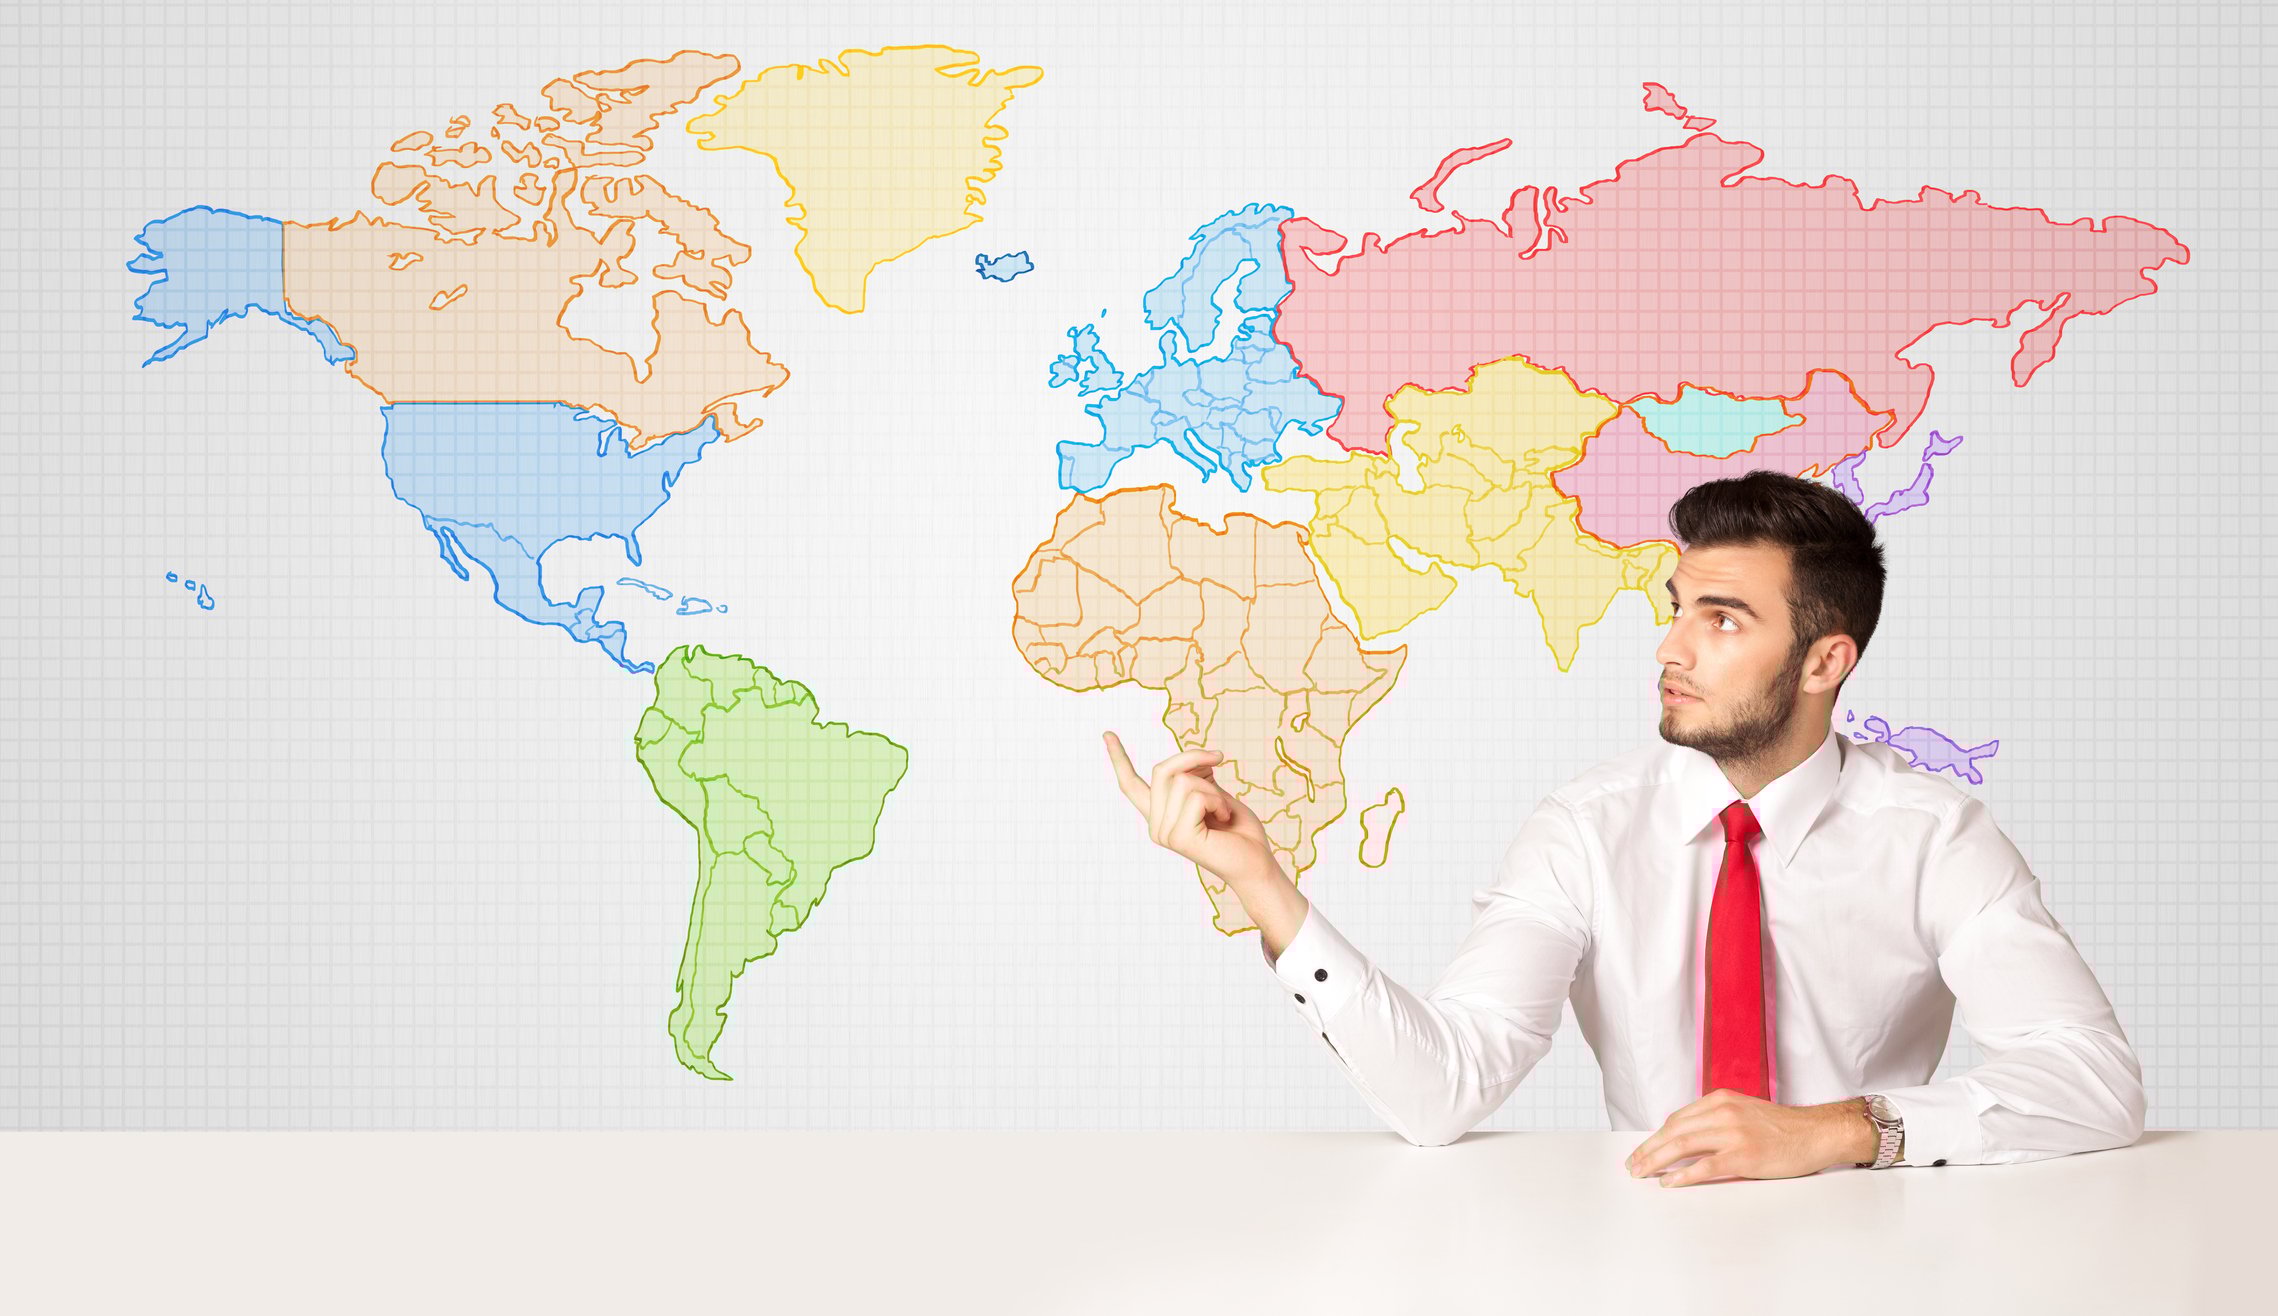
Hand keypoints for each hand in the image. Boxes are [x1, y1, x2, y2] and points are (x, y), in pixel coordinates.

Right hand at [1103, 730, 1274, 885]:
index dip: (1118, 758)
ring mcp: (1164, 833)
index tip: (1107, 733)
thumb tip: (1189, 760)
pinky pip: (1197, 796)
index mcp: (1160, 815)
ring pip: (1183, 781)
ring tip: (1222, 810)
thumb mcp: (1213, 793)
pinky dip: (1218, 801)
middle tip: (1219, 757)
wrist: (1256, 863)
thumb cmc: (1239, 830)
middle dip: (1193, 757)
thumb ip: (1194, 778)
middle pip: (1162, 770)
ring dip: (1212, 788)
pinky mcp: (1179, 837)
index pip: (1130, 785)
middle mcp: (1156, 825)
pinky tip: (1224, 818)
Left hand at [1623, 1089, 1864, 1186]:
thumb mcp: (1744, 1112)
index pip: (1678, 1118)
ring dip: (1657, 1160)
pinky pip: (1705, 1166)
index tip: (1642, 1150)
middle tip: (1632, 1165)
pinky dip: (1683, 1175)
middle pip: (1674, 1131)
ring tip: (1642, 1173)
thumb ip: (1717, 1120)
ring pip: (1683, 1145)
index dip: (1656, 1136)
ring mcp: (1733, 1133)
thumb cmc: (1783, 1127)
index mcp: (1720, 1100)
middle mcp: (1723, 1112)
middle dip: (1648, 1149)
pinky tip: (1669, 1182)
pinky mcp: (1744, 1155)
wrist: (1817, 1132)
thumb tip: (1686, 1138)